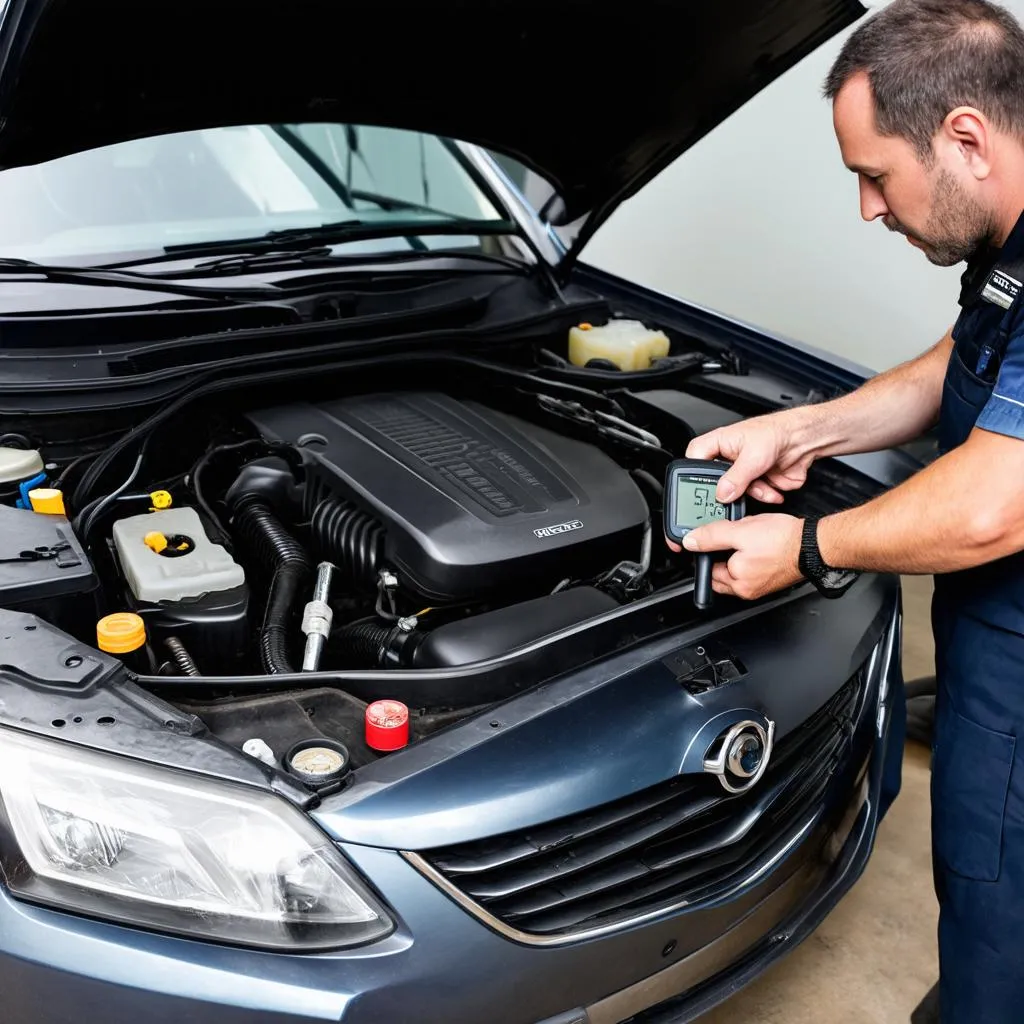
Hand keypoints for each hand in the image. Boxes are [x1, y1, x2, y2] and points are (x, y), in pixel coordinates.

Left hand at [674, 514, 803, 599]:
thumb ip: (711, 536)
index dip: (705, 551)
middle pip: (719, 572)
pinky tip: (759, 544)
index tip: (710, 538)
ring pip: (736, 571)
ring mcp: (760, 587)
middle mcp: (747, 589)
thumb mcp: (740, 531)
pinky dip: (750, 558)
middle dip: (721, 554)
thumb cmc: (784, 540)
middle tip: (733, 537)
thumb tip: (691, 541)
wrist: (814, 543)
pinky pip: (751, 570)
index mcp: (736, 582)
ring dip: (736, 556)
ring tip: (748, 539)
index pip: (706, 569)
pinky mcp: (771, 580)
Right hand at [686, 411, 815, 503]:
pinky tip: (772, 490)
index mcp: (718, 443)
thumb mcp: (752, 457)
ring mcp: (741, 471)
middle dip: (728, 491)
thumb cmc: (777, 433)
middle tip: (733, 495)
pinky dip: (763, 495)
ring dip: (750, 493)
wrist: (804, 439)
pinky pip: (752, 496)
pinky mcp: (755, 481)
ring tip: (763, 486)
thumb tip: (721, 494)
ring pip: (734, 492)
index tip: (704, 488)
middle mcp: (727, 458)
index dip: (695, 475)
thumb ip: (735, 479)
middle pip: (714, 482)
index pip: (694, 460)